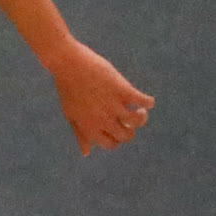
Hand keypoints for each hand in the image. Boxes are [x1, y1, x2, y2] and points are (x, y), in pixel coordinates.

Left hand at [45, 41, 154, 155]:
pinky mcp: (121, 89)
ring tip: (139, 108)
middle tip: (129, 116)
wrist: (67, 62)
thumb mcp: (71, 113)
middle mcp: (101, 118)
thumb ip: (80, 134)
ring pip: (137, 121)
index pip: (111, 144)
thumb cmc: (68, 87)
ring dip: (142, 116)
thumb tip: (86, 153)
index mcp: (88, 126)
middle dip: (131, 129)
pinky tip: (145, 99)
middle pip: (126, 135)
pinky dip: (149, 102)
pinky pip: (144, 101)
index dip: (117, 138)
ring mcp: (112, 104)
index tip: (118, 127)